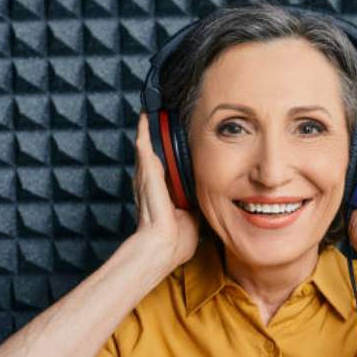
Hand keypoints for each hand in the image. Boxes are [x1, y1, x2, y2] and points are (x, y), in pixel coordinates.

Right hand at [132, 111, 199, 270]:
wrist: (164, 246)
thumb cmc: (175, 241)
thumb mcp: (193, 219)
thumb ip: (198, 206)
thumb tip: (212, 199)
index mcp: (162, 194)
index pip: (164, 169)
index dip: (167, 155)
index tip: (172, 140)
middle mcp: (151, 184)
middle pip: (153, 154)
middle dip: (155, 136)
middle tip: (159, 116)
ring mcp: (147, 177)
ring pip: (147, 147)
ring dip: (149, 129)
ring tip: (152, 111)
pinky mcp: (146, 173)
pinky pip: (144, 145)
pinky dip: (145, 130)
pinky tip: (147, 116)